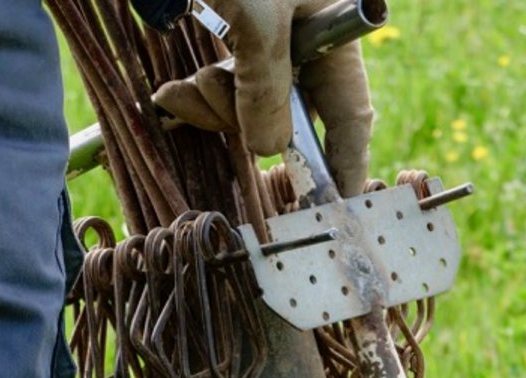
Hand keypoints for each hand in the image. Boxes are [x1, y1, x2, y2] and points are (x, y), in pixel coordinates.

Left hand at [152, 1, 374, 195]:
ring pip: (248, 106)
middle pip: (288, 115)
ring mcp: (269, 37)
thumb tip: (270, 148)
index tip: (338, 209)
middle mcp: (306, 35)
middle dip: (243, 123)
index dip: (344, 166)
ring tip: (184, 88)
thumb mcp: (258, 18)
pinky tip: (174, 94)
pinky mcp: (234, 34)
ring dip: (212, 106)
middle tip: (206, 95)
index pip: (351, 114)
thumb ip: (265, 88)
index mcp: (335, 26)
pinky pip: (224, 88)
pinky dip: (199, 98)